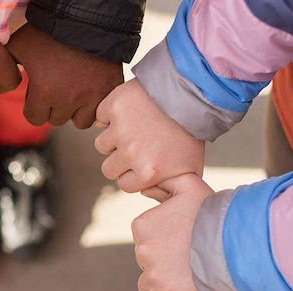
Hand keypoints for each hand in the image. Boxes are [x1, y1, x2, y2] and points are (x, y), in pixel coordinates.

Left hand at [6, 24, 122, 127]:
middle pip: (55, 119)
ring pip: (78, 121)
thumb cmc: (50, 31)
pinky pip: (98, 114)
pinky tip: (88, 94)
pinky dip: (93, 108)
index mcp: (44, 92)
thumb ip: (6, 64)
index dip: (33, 106)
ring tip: (72, 92)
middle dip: (52, 107)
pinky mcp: (108, 92)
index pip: (34, 118)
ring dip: (73, 111)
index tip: (36, 93)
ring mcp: (91, 97)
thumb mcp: (20, 44)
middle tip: (55, 87)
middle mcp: (68, 100)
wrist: (87, 20)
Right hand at [95, 79, 204, 196]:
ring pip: (102, 144)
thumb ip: (171, 187)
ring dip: (113, 137)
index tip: (144, 159)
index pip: (124, 184)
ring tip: (135, 127)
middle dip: (120, 159)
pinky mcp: (114, 107)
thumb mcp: (190, 168)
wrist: (192, 94)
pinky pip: (100, 117)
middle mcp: (131, 153)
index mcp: (148, 172)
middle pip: (109, 168)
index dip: (133, 172)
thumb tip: (149, 194)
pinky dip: (109, 115)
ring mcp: (120, 129)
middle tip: (138, 144)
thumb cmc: (192, 132)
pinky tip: (130, 110)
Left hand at [132, 174, 213, 290]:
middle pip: (146, 260)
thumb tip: (143, 187)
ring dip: (161, 284)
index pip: (144, 237)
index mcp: (142, 225)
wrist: (235, 242)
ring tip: (187, 277)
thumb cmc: (215, 212)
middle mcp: (141, 251)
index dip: (163, 239)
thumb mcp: (190, 185)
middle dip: (164, 260)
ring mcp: (152, 276)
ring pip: (147, 284)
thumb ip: (165, 181)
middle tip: (190, 256)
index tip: (183, 238)